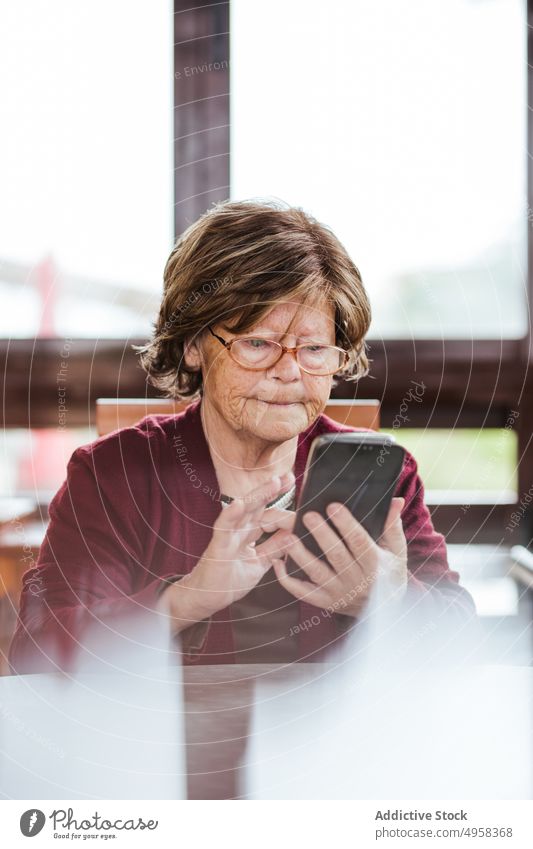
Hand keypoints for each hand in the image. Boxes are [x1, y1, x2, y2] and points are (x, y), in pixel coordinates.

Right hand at [158, 472, 295, 630]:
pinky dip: (230, 515)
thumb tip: (294, 535)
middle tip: (289, 477)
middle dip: (274, 490)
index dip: (283, 506)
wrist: (206, 598)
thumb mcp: (260, 563)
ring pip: (244, 510)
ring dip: (259, 496)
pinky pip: (223, 528)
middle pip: (258, 505)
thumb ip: (275, 548)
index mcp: (249, 533)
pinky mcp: (217, 546)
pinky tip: (239, 504)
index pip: (268, 514)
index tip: (297, 496)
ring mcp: (228, 535)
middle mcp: (239, 530)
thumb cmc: (229, 580)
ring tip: (273, 482)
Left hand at [272, 497, 406, 617]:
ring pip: (317, 573)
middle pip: (337, 556)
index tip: (332, 506)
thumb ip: (392, 525)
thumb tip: (396, 500)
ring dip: (300, 555)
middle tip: (307, 515)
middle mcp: (357, 581)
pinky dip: (287, 580)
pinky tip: (277, 562)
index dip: (346, 524)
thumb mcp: (397, 550)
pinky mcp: (325, 602)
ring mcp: (339, 593)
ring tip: (287, 537)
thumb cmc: (390, 572)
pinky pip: (303, 592)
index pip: (359, 542)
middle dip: (321, 535)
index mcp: (375, 565)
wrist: (386, 611)